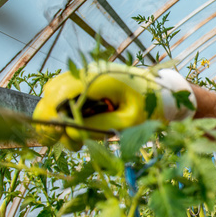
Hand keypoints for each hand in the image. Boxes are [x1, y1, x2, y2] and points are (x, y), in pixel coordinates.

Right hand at [32, 62, 195, 149]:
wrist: (166, 92)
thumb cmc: (153, 105)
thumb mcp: (130, 121)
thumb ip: (99, 126)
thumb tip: (70, 132)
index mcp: (101, 78)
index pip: (60, 92)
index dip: (49, 115)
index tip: (51, 138)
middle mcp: (90, 71)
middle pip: (53, 93)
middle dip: (55, 121)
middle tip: (74, 145)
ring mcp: (88, 73)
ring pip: (56, 94)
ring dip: (61, 118)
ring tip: (80, 139)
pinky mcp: (89, 80)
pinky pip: (67, 94)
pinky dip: (68, 111)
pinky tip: (83, 126)